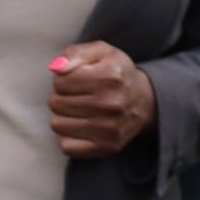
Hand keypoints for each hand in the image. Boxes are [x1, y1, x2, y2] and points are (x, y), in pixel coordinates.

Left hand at [48, 41, 157, 158]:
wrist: (143, 101)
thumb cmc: (116, 73)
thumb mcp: (100, 52)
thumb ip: (76, 53)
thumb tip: (56, 69)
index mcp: (109, 76)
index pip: (60, 82)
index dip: (62, 80)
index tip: (76, 80)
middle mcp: (111, 104)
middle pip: (56, 103)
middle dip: (61, 97)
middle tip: (78, 96)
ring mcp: (109, 128)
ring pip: (57, 124)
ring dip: (63, 116)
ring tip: (79, 110)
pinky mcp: (106, 147)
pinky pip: (66, 146)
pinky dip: (67, 136)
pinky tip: (80, 126)